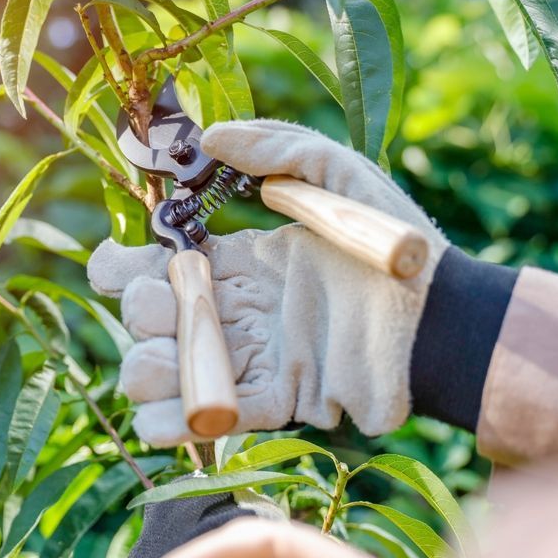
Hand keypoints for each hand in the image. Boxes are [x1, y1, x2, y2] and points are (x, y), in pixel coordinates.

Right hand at [88, 120, 448, 445]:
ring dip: (148, 369)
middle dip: (141, 311)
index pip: (163, 264)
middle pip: (153, 318)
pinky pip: (211, 416)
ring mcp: (254, 357)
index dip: (126, 264)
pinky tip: (165, 412)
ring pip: (168, 372)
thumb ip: (278, 147)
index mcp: (246, 261)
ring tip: (164, 360)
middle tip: (168, 301)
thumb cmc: (396, 245)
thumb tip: (209, 135)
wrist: (441, 317)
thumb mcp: (340, 175)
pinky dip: (175, 422)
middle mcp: (240, 310)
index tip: (115, 259)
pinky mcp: (276, 400)